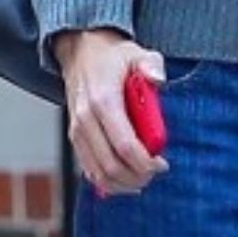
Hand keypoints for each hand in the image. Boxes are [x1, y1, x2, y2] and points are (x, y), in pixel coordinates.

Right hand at [54, 28, 167, 198]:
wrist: (81, 53)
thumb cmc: (112, 58)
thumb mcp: (137, 53)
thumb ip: (151, 65)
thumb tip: (158, 79)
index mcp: (103, 101)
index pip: (124, 145)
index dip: (146, 162)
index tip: (162, 164)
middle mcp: (85, 120)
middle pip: (111, 165)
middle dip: (137, 176)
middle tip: (155, 172)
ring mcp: (77, 131)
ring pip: (98, 174)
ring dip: (123, 183)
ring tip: (143, 177)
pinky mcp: (75, 139)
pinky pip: (89, 170)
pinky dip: (108, 182)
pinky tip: (126, 180)